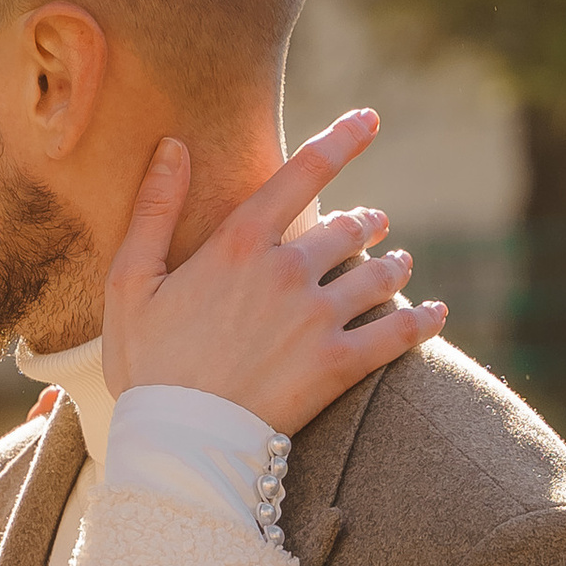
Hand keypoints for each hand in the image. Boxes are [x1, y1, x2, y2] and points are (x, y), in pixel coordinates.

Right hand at [101, 108, 447, 436]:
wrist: (177, 445)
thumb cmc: (146, 366)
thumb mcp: (129, 283)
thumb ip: (154, 210)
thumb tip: (173, 145)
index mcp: (238, 243)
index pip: (302, 174)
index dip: (341, 140)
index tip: (370, 120)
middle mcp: (286, 271)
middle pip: (349, 229)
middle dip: (365, 223)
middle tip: (374, 225)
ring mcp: (318, 318)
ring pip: (378, 275)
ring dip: (393, 266)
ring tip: (400, 265)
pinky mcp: (340, 365)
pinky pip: (398, 333)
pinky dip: (421, 320)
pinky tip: (436, 314)